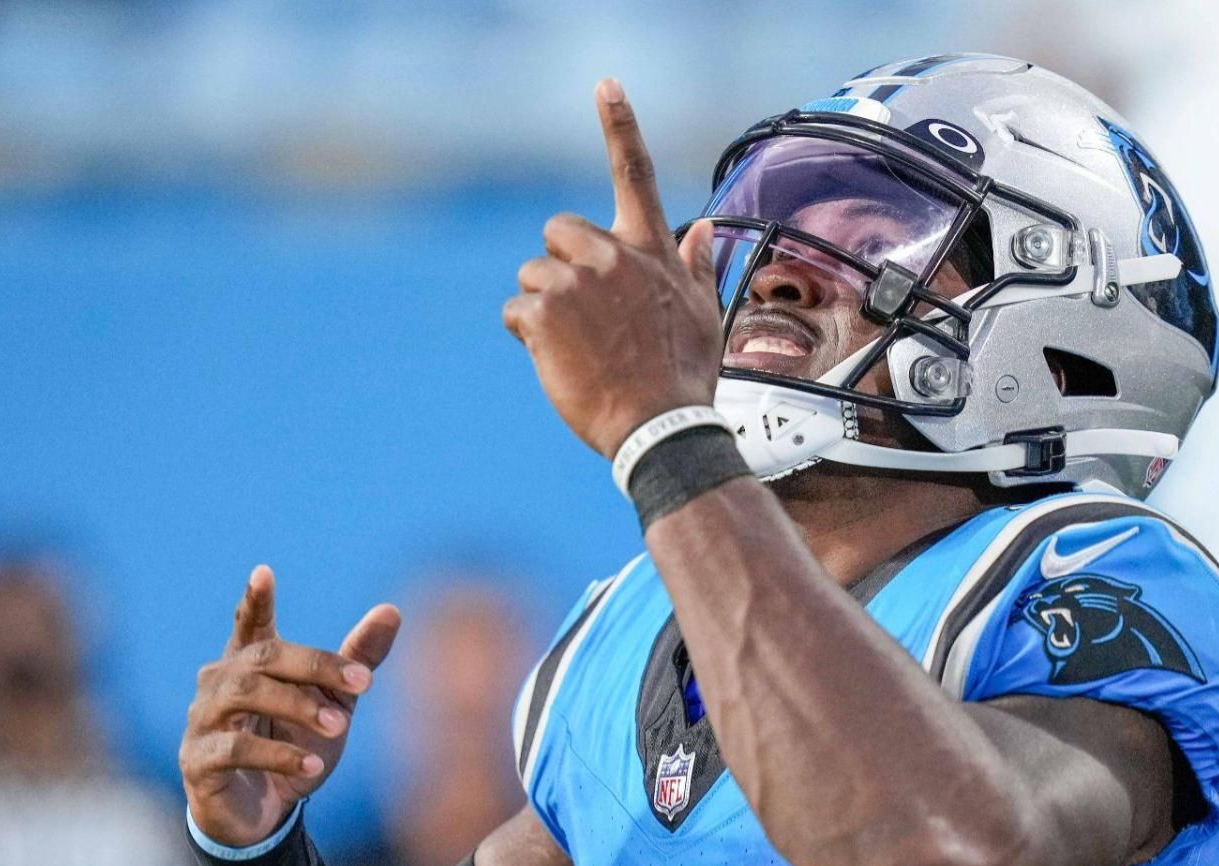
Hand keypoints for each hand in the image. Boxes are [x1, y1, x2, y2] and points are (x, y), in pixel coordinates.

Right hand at [179, 565, 401, 848]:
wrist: (265, 813)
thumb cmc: (294, 744)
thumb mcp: (335, 701)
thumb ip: (358, 658)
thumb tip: (393, 610)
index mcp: (249, 663)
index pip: (250, 624)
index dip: (256, 600)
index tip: (264, 572)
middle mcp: (219, 683)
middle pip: (263, 657)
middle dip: (315, 666)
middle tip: (362, 682)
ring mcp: (203, 720)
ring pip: (245, 694)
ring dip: (297, 706)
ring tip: (339, 726)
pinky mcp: (198, 760)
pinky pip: (235, 748)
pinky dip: (277, 755)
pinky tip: (311, 765)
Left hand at [503, 78, 723, 457]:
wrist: (660, 428)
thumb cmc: (684, 376)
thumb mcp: (704, 317)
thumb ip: (695, 267)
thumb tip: (703, 228)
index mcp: (651, 252)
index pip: (636, 174)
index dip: (620, 125)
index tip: (606, 84)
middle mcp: (612, 257)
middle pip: (558, 231)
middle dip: (559, 264)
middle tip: (583, 312)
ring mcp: (575, 283)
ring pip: (532, 275)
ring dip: (543, 307)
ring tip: (577, 346)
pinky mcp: (543, 314)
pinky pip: (515, 312)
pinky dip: (528, 337)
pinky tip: (558, 361)